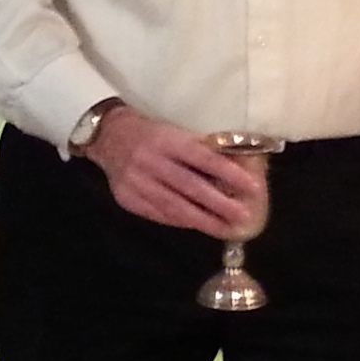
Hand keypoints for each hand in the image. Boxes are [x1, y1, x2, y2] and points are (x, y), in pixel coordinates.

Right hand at [85, 108, 260, 235]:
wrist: (108, 136)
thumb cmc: (151, 133)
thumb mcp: (176, 132)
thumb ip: (201, 148)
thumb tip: (237, 165)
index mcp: (167, 140)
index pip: (202, 158)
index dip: (228, 173)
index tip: (251, 187)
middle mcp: (151, 161)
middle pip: (190, 186)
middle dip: (219, 204)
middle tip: (243, 216)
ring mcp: (137, 182)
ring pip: (174, 206)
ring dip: (203, 220)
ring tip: (225, 228)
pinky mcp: (128, 198)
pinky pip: (159, 214)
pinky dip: (181, 221)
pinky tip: (198, 226)